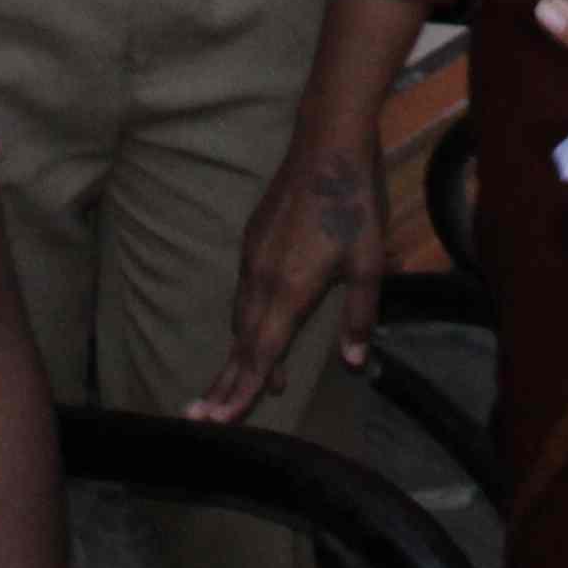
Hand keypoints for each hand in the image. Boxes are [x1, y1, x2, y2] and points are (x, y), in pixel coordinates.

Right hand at [192, 117, 383, 417]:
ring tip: (234, 386)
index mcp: (289, 290)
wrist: (328, 144)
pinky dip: (246, 322)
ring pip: (240, 318)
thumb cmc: (354, 203)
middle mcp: (262, 278)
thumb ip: (360, 317)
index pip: (259, 354)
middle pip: (240, 342)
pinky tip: (256, 330)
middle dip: (222, 384)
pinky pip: (244, 292)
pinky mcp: (253, 240)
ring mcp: (253, 257)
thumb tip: (354, 363)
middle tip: (199, 418)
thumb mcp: (369, 264)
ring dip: (238, 353)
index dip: (239, 392)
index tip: (215, 423)